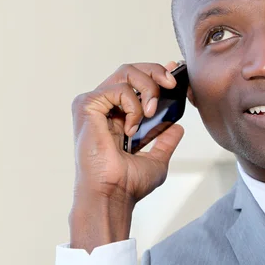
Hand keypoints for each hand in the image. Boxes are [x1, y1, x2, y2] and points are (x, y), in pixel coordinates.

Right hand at [69, 62, 184, 250]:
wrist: (114, 194)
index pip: (134, 82)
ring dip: (148, 90)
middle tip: (171, 84)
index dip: (155, 71)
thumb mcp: (156, 159)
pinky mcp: (86, 105)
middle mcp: (103, 107)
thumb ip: (165, 141)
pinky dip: (132, 106)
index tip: (175, 70)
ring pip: (126, 72)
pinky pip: (118, 89)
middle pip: (130, 70)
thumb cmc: (127, 184)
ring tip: (150, 114)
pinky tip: (130, 129)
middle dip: (156, 72)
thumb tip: (177, 128)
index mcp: (116, 116)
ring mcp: (93, 104)